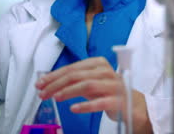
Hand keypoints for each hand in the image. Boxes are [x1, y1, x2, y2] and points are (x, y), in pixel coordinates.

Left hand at [35, 57, 152, 133]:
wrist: (134, 105)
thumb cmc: (109, 91)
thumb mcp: (91, 83)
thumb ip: (74, 81)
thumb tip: (49, 82)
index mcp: (98, 64)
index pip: (72, 68)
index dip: (54, 75)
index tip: (40, 83)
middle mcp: (106, 72)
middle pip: (77, 75)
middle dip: (56, 84)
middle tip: (43, 93)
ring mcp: (113, 85)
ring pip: (87, 85)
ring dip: (69, 92)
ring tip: (55, 98)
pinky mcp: (119, 100)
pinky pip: (100, 102)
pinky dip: (85, 105)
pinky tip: (73, 109)